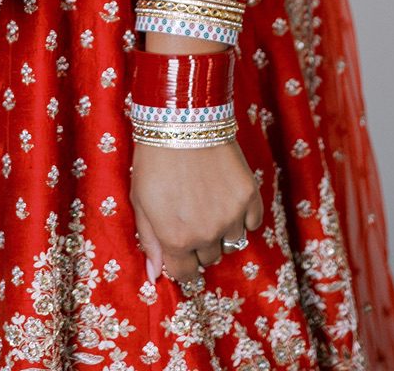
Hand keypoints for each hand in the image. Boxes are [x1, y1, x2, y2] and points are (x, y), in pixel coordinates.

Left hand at [130, 139, 262, 284]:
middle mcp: (206, 234)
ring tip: (208, 204)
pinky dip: (243, 217)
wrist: (181, 119)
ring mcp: (230, 216)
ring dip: (221, 231)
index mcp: (176, 239)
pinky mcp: (249, 196)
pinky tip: (227, 198)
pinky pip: (253, 223)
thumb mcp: (140, 200)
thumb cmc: (153, 158)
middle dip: (199, 244)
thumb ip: (149, 240)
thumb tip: (155, 274)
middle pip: (209, 258)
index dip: (181, 264)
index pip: (185, 274)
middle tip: (191, 216)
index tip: (180, 251)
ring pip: (232, 243)